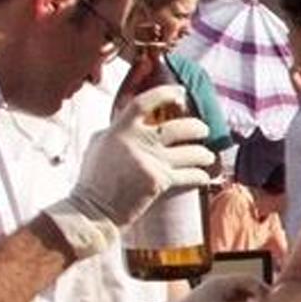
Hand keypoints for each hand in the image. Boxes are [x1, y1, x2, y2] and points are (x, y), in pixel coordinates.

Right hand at [70, 87, 216, 226]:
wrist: (92, 210)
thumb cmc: (94, 180)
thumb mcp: (99, 145)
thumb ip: (117, 130)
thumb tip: (135, 120)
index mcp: (119, 130)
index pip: (143, 103)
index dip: (165, 94)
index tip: (180, 92)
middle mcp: (135, 142)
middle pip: (178, 127)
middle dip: (197, 127)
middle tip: (203, 129)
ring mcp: (149, 161)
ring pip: (189, 152)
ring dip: (204, 154)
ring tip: (208, 156)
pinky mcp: (158, 181)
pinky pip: (189, 175)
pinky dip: (200, 176)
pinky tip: (205, 177)